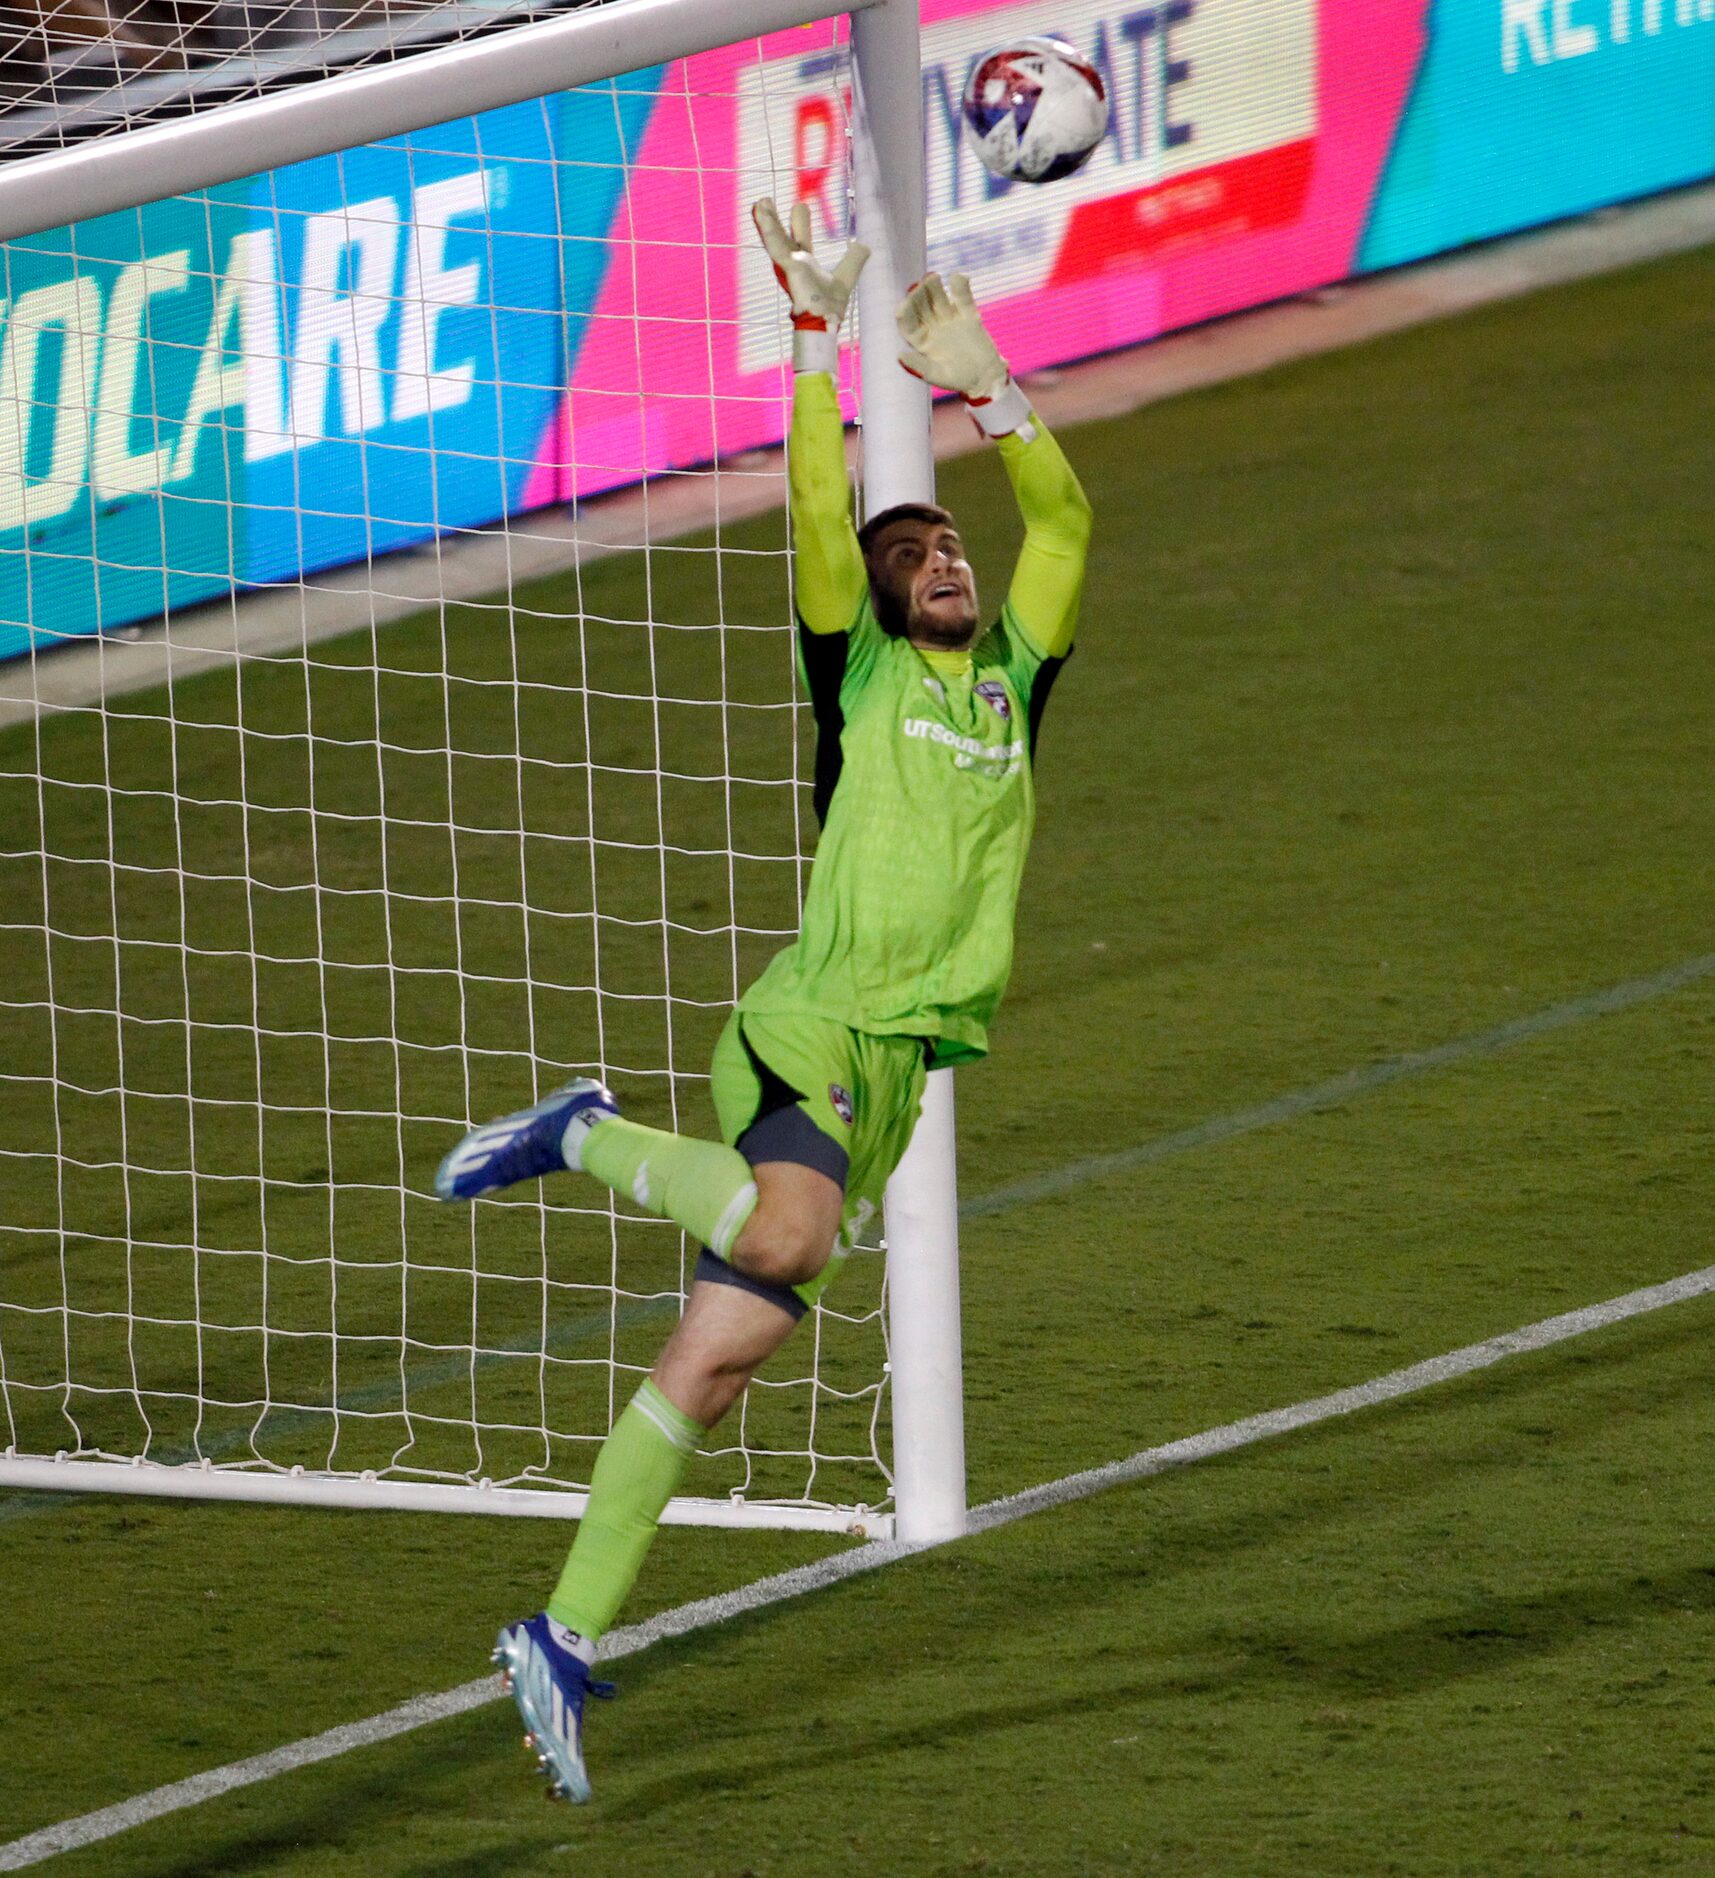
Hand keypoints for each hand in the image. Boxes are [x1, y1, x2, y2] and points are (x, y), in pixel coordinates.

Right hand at [753, 197, 867, 372]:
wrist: (825, 321)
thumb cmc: (830, 307)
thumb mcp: (847, 275)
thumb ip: (855, 260)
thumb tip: (865, 246)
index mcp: (805, 265)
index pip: (800, 239)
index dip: (800, 223)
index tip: (799, 206)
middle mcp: (794, 263)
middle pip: (783, 236)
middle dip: (774, 219)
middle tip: (765, 200)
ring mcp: (789, 265)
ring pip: (775, 238)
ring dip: (766, 220)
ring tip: (760, 201)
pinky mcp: (786, 266)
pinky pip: (775, 244)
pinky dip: (767, 228)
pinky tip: (760, 211)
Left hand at [896, 272, 1008, 401]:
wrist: (986, 377)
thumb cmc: (958, 379)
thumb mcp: (938, 376)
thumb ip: (919, 366)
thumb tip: (899, 356)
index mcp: (920, 341)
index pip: (909, 323)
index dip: (906, 314)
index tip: (904, 305)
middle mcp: (931, 326)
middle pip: (922, 307)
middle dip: (919, 295)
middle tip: (919, 285)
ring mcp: (949, 318)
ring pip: (939, 297)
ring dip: (935, 286)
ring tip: (933, 277)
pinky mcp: (967, 313)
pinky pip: (963, 296)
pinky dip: (961, 286)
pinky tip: (959, 276)